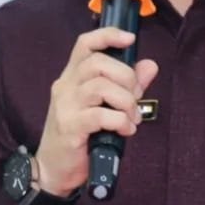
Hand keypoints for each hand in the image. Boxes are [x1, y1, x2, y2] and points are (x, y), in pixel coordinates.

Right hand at [35, 27, 158, 195]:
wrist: (54, 169)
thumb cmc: (81, 134)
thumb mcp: (104, 105)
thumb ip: (127, 85)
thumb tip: (150, 65)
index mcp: (72, 76)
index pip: (85, 44)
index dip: (108, 35)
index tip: (129, 39)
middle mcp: (66, 86)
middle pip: (98, 62)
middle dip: (126, 77)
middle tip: (135, 98)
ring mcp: (65, 106)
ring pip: (100, 86)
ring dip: (126, 101)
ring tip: (131, 118)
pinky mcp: (69, 127)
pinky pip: (100, 115)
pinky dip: (120, 120)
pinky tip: (125, 130)